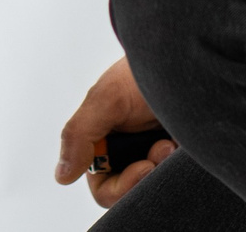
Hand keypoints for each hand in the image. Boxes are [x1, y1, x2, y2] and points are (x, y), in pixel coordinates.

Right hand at [58, 57, 175, 207]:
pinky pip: (175, 176)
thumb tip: (61, 176)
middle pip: (130, 188)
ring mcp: (153, 152)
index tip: (145, 166)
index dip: (122, 185)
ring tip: (174, 141)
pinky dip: (178, 165)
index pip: (104, 185)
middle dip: (146, 174)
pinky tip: (183, 142)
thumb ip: (79, 135)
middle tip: (163, 148)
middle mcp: (126, 150)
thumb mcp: (107, 97)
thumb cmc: (143, 70)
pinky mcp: (178, 154)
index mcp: (102, 141)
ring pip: (153, 184)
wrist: (184, 55)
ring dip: (164, 168)